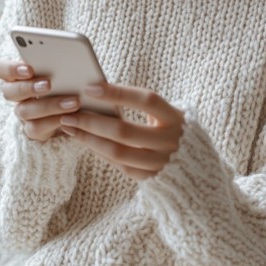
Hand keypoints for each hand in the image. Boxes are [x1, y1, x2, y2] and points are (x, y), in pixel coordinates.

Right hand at [0, 60, 80, 141]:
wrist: (75, 106)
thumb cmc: (66, 79)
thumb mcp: (62, 68)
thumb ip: (58, 60)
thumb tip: (69, 52)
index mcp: (16, 75)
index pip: (2, 69)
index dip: (11, 69)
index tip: (29, 68)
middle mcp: (16, 94)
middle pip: (9, 92)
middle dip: (28, 88)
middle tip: (48, 84)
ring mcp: (23, 113)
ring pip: (24, 111)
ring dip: (48, 106)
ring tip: (72, 102)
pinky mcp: (33, 129)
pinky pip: (36, 128)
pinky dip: (54, 122)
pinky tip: (70, 117)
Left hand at [58, 82, 183, 179]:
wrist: (197, 169)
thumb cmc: (171, 130)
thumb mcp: (165, 115)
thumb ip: (140, 105)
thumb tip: (99, 91)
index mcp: (175, 118)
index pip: (146, 100)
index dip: (118, 93)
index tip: (89, 87)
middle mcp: (170, 141)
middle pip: (124, 131)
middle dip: (92, 121)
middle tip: (68, 113)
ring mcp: (161, 162)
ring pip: (117, 152)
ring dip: (89, 139)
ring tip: (68, 127)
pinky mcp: (151, 178)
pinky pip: (120, 165)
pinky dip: (100, 152)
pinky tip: (85, 141)